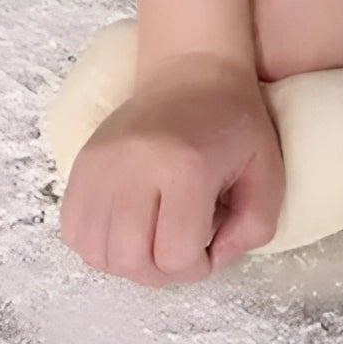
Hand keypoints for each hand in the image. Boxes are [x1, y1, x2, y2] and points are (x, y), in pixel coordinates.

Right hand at [59, 54, 283, 284]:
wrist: (190, 72)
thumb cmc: (235, 126)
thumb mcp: (268, 177)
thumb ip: (253, 229)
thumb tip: (212, 259)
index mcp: (184, 170)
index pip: (174, 256)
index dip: (199, 266)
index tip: (212, 243)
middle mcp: (133, 168)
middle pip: (129, 260)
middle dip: (162, 271)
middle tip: (183, 249)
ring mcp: (100, 166)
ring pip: (95, 252)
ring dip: (129, 262)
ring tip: (155, 240)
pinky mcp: (81, 165)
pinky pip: (73, 230)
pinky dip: (100, 244)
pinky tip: (130, 230)